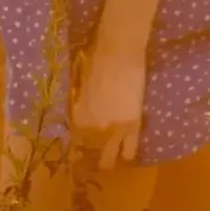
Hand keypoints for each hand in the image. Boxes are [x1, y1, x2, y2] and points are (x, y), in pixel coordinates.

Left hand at [73, 47, 146, 169]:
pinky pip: (130, 151)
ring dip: (109, 157)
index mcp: (77, 119)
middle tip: (97, 148)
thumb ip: (79, 106)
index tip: (83, 142)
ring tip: (112, 151)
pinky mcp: (134, 126)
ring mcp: (114, 131)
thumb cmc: (95, 59)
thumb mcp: (78, 86)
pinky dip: (126, 152)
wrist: (120, 50)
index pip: (75, 142)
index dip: (79, 142)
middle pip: (91, 155)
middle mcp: (93, 130)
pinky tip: (125, 148)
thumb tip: (82, 114)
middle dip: (92, 154)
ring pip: (110, 160)